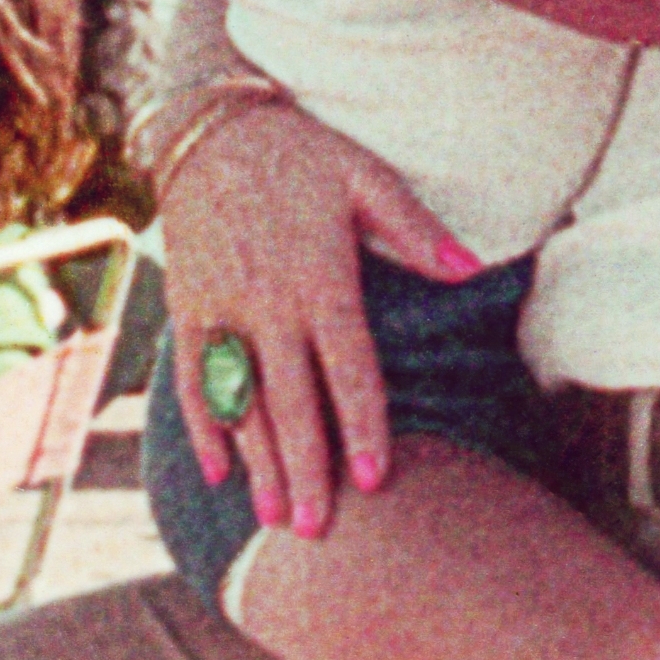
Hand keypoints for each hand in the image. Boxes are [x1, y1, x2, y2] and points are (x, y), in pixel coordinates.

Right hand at [159, 98, 479, 544]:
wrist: (209, 127)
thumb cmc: (300, 153)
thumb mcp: (365, 177)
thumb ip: (416, 230)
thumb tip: (472, 268)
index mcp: (321, 277)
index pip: (347, 367)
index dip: (360, 425)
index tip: (373, 479)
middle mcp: (268, 301)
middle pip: (291, 400)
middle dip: (305, 468)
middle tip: (317, 531)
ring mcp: (222, 308)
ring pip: (241, 400)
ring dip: (258, 462)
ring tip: (275, 518)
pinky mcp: (187, 306)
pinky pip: (193, 377)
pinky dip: (202, 426)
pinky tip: (218, 471)